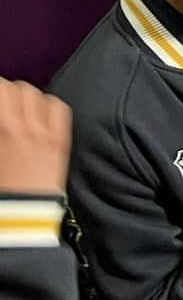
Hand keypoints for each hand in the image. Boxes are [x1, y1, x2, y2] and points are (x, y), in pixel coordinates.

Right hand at [0, 79, 69, 195]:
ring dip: (27, 97)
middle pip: (17, 87)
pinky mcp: (60, 141)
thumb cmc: (1, 187)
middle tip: (3, 103)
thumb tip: (1, 116)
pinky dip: (49, 105)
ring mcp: (44, 133)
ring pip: (38, 94)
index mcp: (1, 128)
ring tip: (20, 108)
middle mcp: (22, 126)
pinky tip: (41, 114)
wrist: (21, 212)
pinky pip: (59, 108)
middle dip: (7, 91)